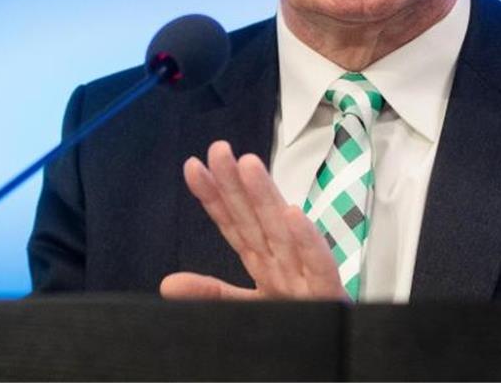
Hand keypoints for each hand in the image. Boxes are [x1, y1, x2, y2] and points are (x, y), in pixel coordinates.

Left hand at [160, 140, 347, 300]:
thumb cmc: (295, 316)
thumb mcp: (246, 307)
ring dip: (266, 196)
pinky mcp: (327, 291)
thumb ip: (211, 293)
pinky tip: (292, 214)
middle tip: (218, 150)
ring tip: (248, 165)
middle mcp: (282, 259)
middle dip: (236, 182)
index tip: (192, 167)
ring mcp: (304, 273)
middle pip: (254, 217)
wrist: (333, 350)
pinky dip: (307, 239)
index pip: (233, 223)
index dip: (213, 196)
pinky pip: (318, 263)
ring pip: (282, 229)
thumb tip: (167, 283)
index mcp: (262, 260)